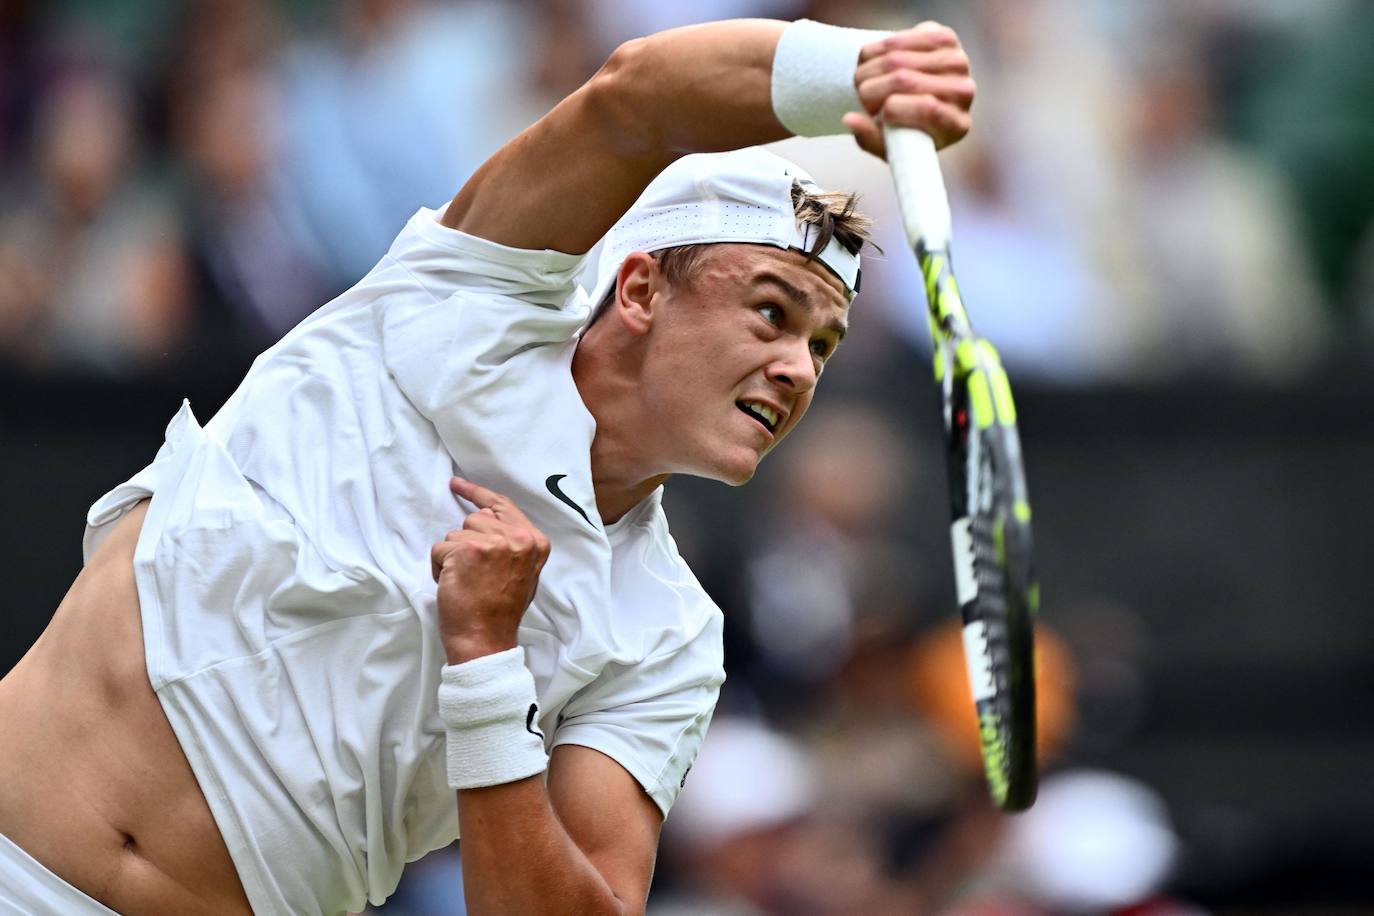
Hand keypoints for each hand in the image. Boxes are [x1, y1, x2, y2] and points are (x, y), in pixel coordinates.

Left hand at [431, 476, 550, 663]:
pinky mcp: (466, 552)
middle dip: (467, 544)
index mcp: (535, 542)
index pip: (502, 506)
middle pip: (474, 520)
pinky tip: (454, 586)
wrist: (487, 639)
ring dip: (452, 557)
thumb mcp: (523, 572)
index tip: (457, 485)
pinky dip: (439, 568)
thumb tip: (484, 518)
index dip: (477, 495)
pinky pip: (439, 549)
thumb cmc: (500, 611)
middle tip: (475, 574)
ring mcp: (492, 542)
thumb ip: (512, 543)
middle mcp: (517, 538)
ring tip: (466, 582)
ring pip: (454, 534)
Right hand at [843, 21, 975, 158]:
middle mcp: (964, 91)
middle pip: (904, 80)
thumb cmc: (903, 130)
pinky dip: (873, 53)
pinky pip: (895, 39)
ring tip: (867, 84)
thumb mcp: (887, 145)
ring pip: (894, 57)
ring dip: (866, 72)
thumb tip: (850, 119)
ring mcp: (957, 60)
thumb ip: (869, 139)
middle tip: (864, 99)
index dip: (891, 109)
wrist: (918, 100)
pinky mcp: (944, 37)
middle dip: (869, 90)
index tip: (876, 114)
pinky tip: (875, 66)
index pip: (926, 108)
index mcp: (956, 125)